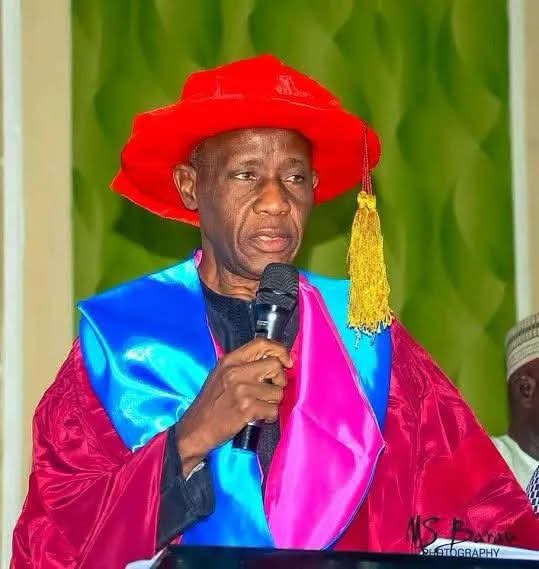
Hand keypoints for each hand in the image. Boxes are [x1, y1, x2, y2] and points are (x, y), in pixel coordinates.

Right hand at [175, 338, 291, 475]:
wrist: (195, 429)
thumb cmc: (210, 403)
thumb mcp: (221, 375)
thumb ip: (243, 365)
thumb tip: (274, 359)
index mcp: (230, 360)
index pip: (261, 344)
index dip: (279, 350)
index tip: (286, 361)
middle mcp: (236, 371)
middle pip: (274, 365)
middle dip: (280, 380)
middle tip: (272, 390)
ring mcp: (242, 390)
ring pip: (277, 391)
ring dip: (273, 402)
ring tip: (260, 406)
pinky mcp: (246, 408)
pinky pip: (273, 410)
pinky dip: (269, 416)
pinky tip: (259, 417)